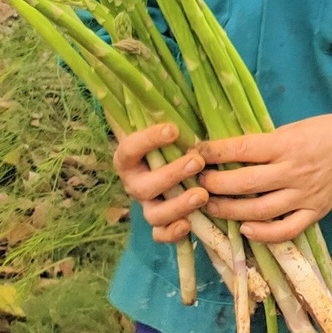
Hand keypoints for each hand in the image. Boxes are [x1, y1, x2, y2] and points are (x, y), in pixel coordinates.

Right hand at [112, 123, 207, 244]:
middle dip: (171, 175)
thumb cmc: (174, 143)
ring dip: (178, 205)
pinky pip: (161, 235)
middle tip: (197, 161)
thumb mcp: (172, 131)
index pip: (130, 149)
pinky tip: (188, 225)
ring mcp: (147, 206)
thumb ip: (174, 124)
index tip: (173, 129)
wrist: (172, 164)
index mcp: (129, 159)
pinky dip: (173, 233)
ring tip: (202, 194)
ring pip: (154, 214)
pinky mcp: (160, 224)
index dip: (148, 140)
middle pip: (145, 187)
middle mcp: (134, 184)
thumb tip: (192, 97)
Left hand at [197, 108, 331, 244]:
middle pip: (245, 183)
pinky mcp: (316, 211)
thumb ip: (265, 144)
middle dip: (214, 184)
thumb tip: (226, 154)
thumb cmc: (323, 131)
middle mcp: (294, 170)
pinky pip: (287, 229)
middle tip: (196, 183)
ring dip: (229, 211)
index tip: (194, 153)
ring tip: (211, 206)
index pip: (242, 149)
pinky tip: (245, 229)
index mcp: (287, 144)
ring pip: (260, 210)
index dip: (213, 152)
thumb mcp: (292, 127)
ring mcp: (305, 194)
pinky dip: (264, 234)